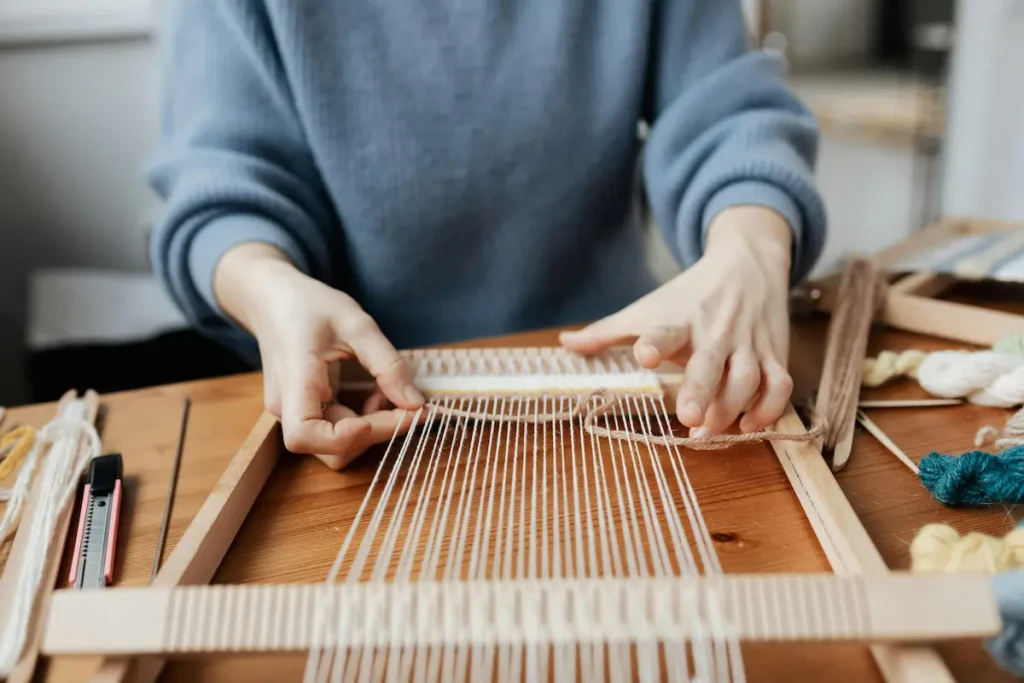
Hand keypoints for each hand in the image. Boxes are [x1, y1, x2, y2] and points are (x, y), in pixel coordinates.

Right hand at [213, 243, 424, 468]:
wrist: (274, 301)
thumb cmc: (311, 306)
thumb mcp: (358, 324)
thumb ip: (388, 365)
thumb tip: (415, 404)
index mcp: (294, 379)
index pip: (303, 434)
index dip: (344, 437)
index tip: (379, 412)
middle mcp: (286, 406)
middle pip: (329, 448)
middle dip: (374, 433)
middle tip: (408, 406)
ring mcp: (292, 413)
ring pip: (334, 448)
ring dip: (370, 431)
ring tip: (386, 395)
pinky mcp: (304, 413)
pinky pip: (334, 434)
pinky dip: (362, 424)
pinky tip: (375, 396)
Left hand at [559, 206, 794, 435]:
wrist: (748, 262)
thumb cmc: (689, 294)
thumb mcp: (648, 308)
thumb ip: (607, 332)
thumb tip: (564, 344)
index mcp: (680, 320)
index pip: (666, 330)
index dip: (656, 342)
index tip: (645, 355)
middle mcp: (716, 332)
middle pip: (712, 362)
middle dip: (702, 390)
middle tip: (689, 418)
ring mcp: (748, 343)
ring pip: (750, 377)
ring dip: (733, 408)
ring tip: (710, 432)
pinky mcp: (773, 354)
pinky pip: (779, 384)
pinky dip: (770, 408)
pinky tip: (750, 425)